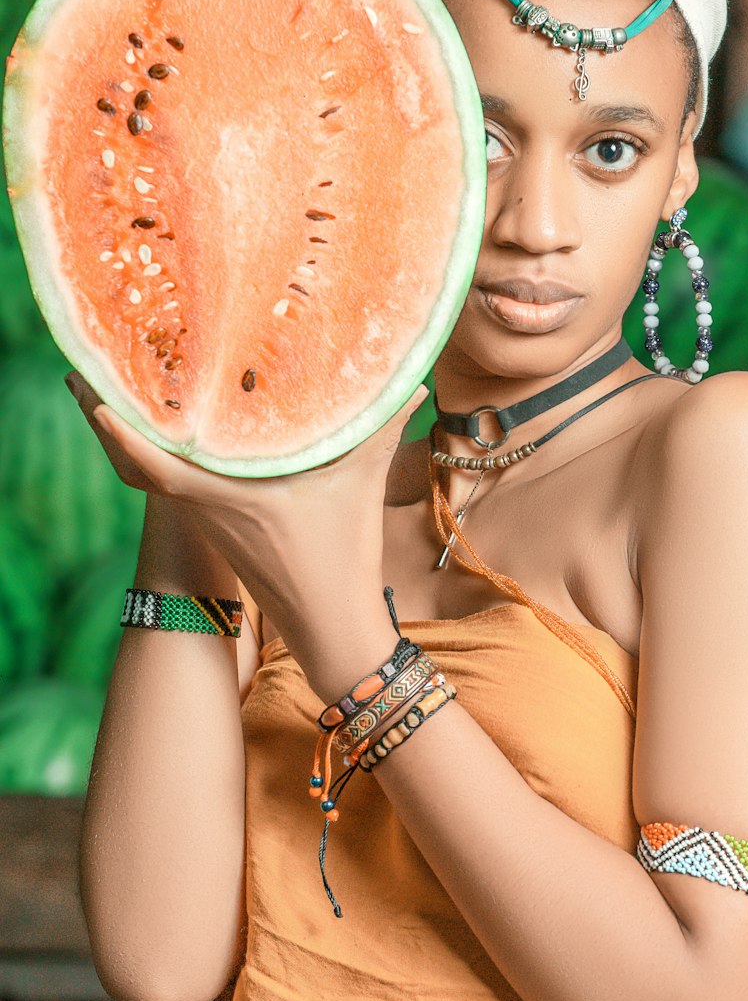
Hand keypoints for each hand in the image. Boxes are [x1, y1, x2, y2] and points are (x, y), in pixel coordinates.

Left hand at [64, 370, 427, 651]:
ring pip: (149, 474)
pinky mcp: (220, 529)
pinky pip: (172, 485)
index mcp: (225, 495)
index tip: (85, 382)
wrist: (332, 632)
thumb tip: (412, 383)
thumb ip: (380, 429)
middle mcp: (205, 507)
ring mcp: (209, 521)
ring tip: (119, 386)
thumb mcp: (360, 486)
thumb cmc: (342, 562)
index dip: (112, 423)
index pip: (148, 459)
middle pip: (133, 462)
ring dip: (128, 435)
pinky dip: (156, 456)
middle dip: (103, 417)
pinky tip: (172, 433)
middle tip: (83, 368)